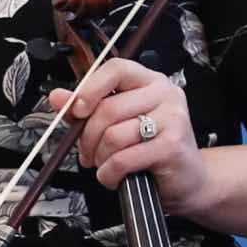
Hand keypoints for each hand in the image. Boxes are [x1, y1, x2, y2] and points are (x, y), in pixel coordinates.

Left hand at [46, 57, 209, 214]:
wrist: (188, 176)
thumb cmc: (152, 148)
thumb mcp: (118, 123)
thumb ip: (87, 108)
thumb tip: (58, 97)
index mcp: (151, 82)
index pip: (116, 69)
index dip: (90, 87)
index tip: (77, 109)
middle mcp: (166, 95)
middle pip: (109, 108)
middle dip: (88, 137)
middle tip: (88, 152)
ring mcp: (172, 119)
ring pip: (113, 136)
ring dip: (100, 159)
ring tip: (106, 165)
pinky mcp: (172, 146)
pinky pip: (123, 159)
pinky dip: (110, 174)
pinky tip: (115, 176)